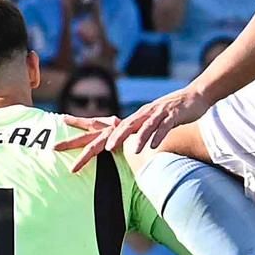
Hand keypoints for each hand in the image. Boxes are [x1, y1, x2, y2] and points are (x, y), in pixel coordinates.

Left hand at [56, 86, 210, 170]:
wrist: (195, 97)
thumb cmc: (171, 114)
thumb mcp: (149, 125)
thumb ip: (136, 134)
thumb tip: (124, 149)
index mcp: (131, 119)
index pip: (100, 127)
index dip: (79, 136)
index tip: (59, 145)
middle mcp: (140, 115)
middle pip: (115, 129)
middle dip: (95, 143)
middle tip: (80, 158)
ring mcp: (155, 114)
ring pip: (138, 127)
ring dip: (125, 138)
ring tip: (113, 149)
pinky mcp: (171, 115)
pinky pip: (162, 127)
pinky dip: (156, 136)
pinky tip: (151, 147)